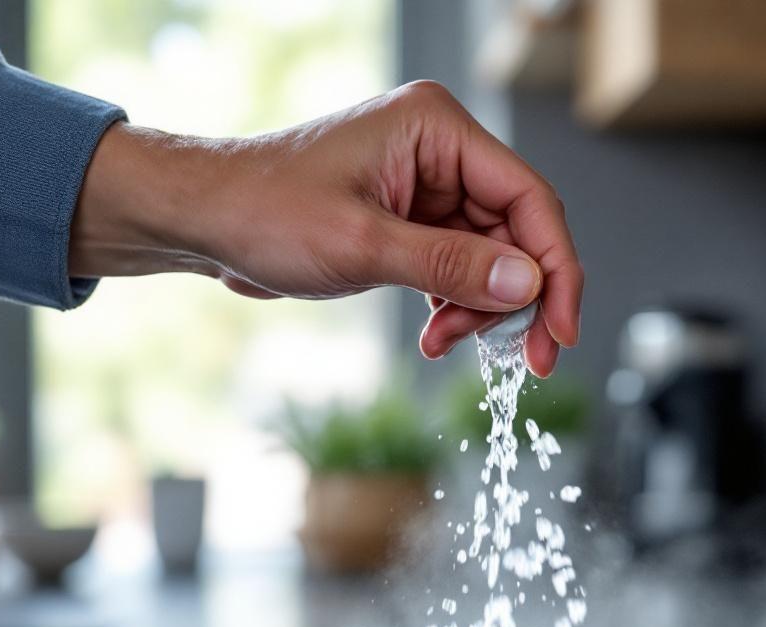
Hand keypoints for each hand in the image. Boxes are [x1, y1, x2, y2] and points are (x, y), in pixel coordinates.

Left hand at [69, 81, 582, 376]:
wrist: (206, 220)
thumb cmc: (265, 212)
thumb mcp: (363, 244)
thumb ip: (451, 265)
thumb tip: (528, 284)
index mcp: (437, 127)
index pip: (529, 198)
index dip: (555, 268)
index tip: (559, 330)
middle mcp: (442, 150)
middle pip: (519, 232)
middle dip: (518, 300)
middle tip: (523, 360)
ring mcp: (430, 185)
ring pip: (494, 258)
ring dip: (482, 311)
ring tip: (447, 343)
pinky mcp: (414, 219)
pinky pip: (462, 268)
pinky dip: (458, 307)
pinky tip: (437, 335)